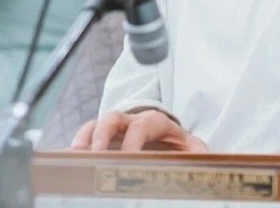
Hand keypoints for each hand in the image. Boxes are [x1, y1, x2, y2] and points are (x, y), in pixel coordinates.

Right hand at [69, 110, 208, 151]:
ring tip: (76, 156)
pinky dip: (78, 145)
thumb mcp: (191, 149)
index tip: (128, 158)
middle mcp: (132, 121)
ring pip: (96, 124)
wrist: (167, 139)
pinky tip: (71, 159)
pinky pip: (86, 135)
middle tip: (95, 154)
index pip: (143, 126)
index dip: (134, 141)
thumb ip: (198, 154)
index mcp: (155, 122)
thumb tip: (208, 161)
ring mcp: (116, 128)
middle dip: (103, 135)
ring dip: (85, 139)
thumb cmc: (177, 146)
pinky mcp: (103, 138)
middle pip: (113, 118)